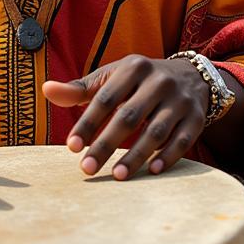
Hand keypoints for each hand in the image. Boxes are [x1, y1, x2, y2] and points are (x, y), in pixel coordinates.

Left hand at [43, 55, 209, 180]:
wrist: (190, 76)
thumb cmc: (138, 81)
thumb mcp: (112, 78)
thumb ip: (79, 89)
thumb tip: (46, 90)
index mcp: (134, 67)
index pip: (106, 98)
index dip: (88, 123)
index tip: (71, 147)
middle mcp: (159, 81)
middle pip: (129, 117)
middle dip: (106, 145)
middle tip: (87, 169)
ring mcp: (181, 100)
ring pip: (156, 131)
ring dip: (136, 156)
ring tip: (117, 176)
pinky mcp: (197, 118)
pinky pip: (183, 141)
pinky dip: (168, 157)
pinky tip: (151, 172)